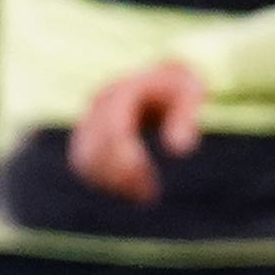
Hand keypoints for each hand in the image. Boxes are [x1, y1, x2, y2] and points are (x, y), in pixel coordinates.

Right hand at [71, 61, 209, 204]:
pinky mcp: (86, 132)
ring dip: (110, 184)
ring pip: (84, 161)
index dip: (129, 164)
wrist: (161, 78)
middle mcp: (99, 103)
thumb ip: (185, 118)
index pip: (114, 133)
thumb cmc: (179, 89)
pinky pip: (83, 164)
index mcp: (121, 91)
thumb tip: (177, 150)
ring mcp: (88, 116)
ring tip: (142, 194)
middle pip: (94, 151)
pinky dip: (103, 182)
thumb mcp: (190, 93)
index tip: (150, 188)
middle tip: (148, 196)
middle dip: (120, 179)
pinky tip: (130, 189)